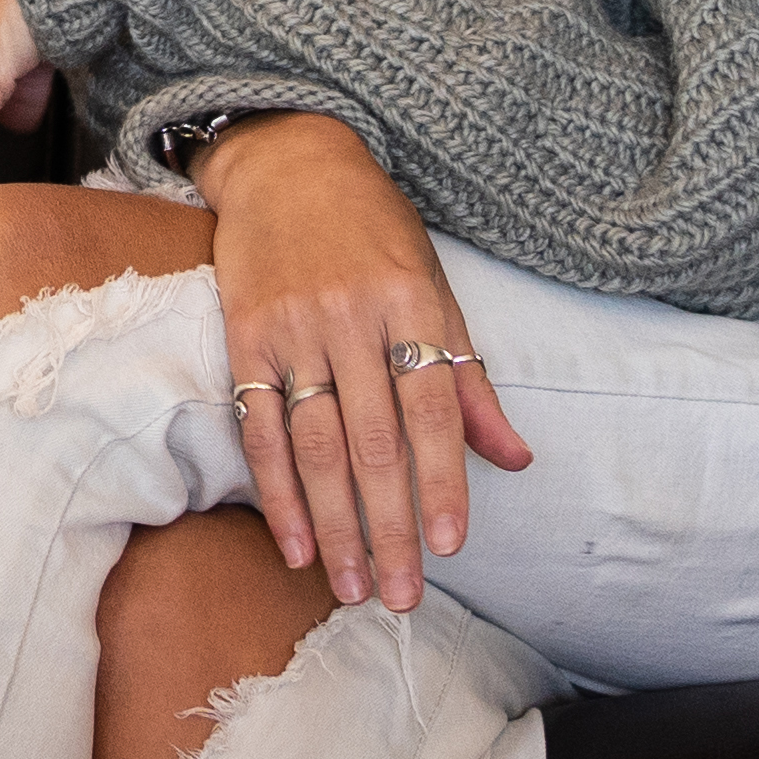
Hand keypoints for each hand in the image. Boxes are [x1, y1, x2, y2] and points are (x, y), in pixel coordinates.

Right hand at [191, 114, 530, 612]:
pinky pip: (261, 428)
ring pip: (315, 445)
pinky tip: (295, 543)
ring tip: (353, 586)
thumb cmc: (375, 232)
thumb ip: (468, 377)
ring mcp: (292, 328)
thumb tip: (513, 459)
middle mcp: (349, 316)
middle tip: (401, 595)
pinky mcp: (244, 337)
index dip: (441, 480)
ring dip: (334, 524)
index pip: (432, 407)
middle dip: (389, 526)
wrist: (288, 162)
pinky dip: (277, 491)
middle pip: (372, 441)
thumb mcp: (435, 288)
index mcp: (410, 302)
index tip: (450, 546)